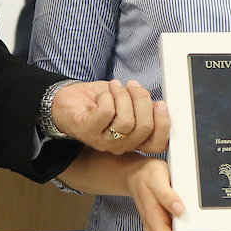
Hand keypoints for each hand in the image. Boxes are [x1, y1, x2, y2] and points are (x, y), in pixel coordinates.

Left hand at [51, 79, 169, 154]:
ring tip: (115, 87)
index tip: (160, 103)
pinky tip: (103, 94)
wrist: (68, 101)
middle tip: (132, 86)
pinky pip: (106, 113)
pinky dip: (107, 97)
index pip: (157, 145)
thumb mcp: (127, 104)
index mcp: (133, 140)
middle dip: (142, 99)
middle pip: (144, 127)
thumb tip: (159, 103)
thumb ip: (143, 108)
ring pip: (126, 120)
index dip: (163, 125)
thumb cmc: (99, 102)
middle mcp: (120, 145)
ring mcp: (102, 141)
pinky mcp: (86, 131)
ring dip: (122, 95)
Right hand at [126, 157, 207, 230]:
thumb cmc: (145, 174)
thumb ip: (166, 195)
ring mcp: (159, 222)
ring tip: (205, 225)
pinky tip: (196, 219)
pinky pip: (177, 227)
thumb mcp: (156, 179)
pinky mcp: (164, 218)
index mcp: (152, 218)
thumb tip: (179, 210)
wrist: (136, 172)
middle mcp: (155, 224)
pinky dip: (187, 226)